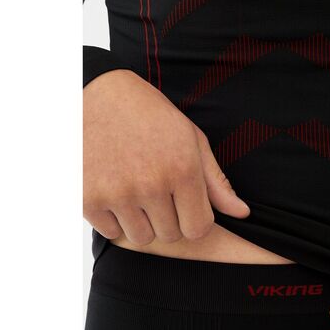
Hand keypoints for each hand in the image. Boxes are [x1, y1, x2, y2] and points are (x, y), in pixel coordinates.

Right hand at [83, 69, 249, 244]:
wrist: (93, 93)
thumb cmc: (150, 116)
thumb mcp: (190, 141)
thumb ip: (216, 182)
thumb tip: (242, 214)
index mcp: (182, 170)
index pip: (198, 229)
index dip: (194, 221)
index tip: (185, 206)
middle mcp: (151, 184)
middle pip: (171, 235)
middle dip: (169, 220)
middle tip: (157, 193)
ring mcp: (117, 193)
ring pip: (141, 237)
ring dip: (141, 222)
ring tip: (135, 192)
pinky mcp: (86, 198)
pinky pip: (111, 232)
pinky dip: (114, 219)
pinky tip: (113, 191)